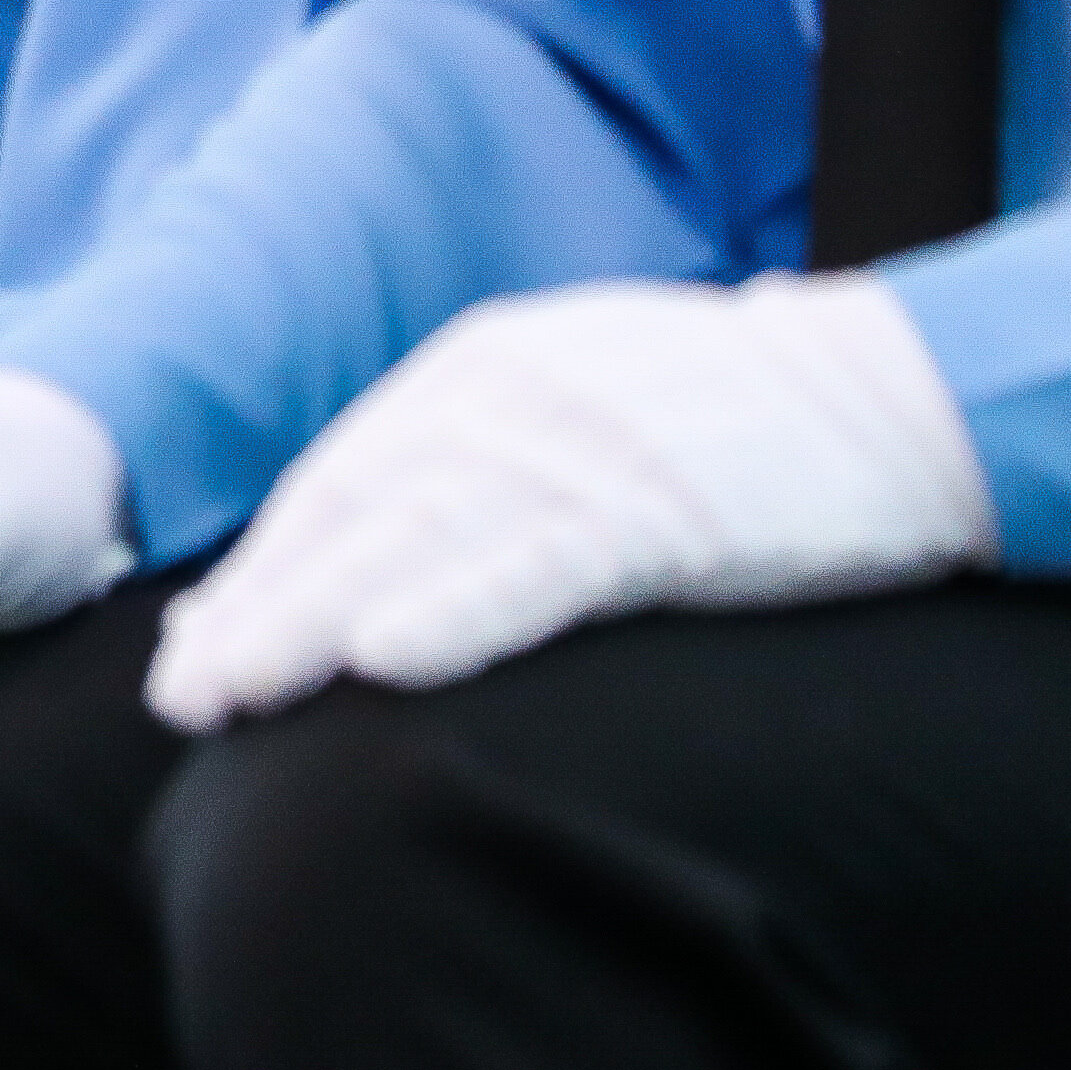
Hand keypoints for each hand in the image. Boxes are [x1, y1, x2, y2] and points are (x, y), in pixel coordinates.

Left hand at [148, 274, 991, 729]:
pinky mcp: (659, 505)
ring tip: (232, 689)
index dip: (262, 572)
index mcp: (475, 373)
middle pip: (353, 517)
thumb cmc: (726, 424)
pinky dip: (456, 611)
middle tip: (180, 696)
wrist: (890, 393)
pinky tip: (384, 656)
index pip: (339, 486)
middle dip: (258, 610)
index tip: (192, 647)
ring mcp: (576, 447)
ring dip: (314, 622)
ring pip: (416, 542)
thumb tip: (363, 567)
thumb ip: (469, 470)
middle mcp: (502, 397)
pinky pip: (539, 567)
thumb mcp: (572, 416)